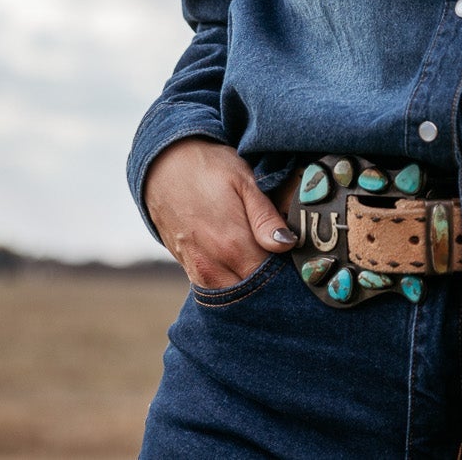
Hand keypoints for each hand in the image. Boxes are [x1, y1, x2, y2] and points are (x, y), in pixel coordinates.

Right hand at [144, 137, 295, 290]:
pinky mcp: (188, 269)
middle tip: (285, 264)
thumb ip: (265, 217)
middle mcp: (212, 266)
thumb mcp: (243, 181)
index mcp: (232, 244)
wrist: (163, 165)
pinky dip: (233, 283)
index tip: (299, 262)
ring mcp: (197, 271)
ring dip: (251, 285)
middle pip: (252, 292)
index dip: (288, 273)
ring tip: (264, 261)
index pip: (270, 279)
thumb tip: (287, 245)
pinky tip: (243, 264)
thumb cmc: (208, 168)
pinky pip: (216, 289)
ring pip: (233, 296)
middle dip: (270, 284)